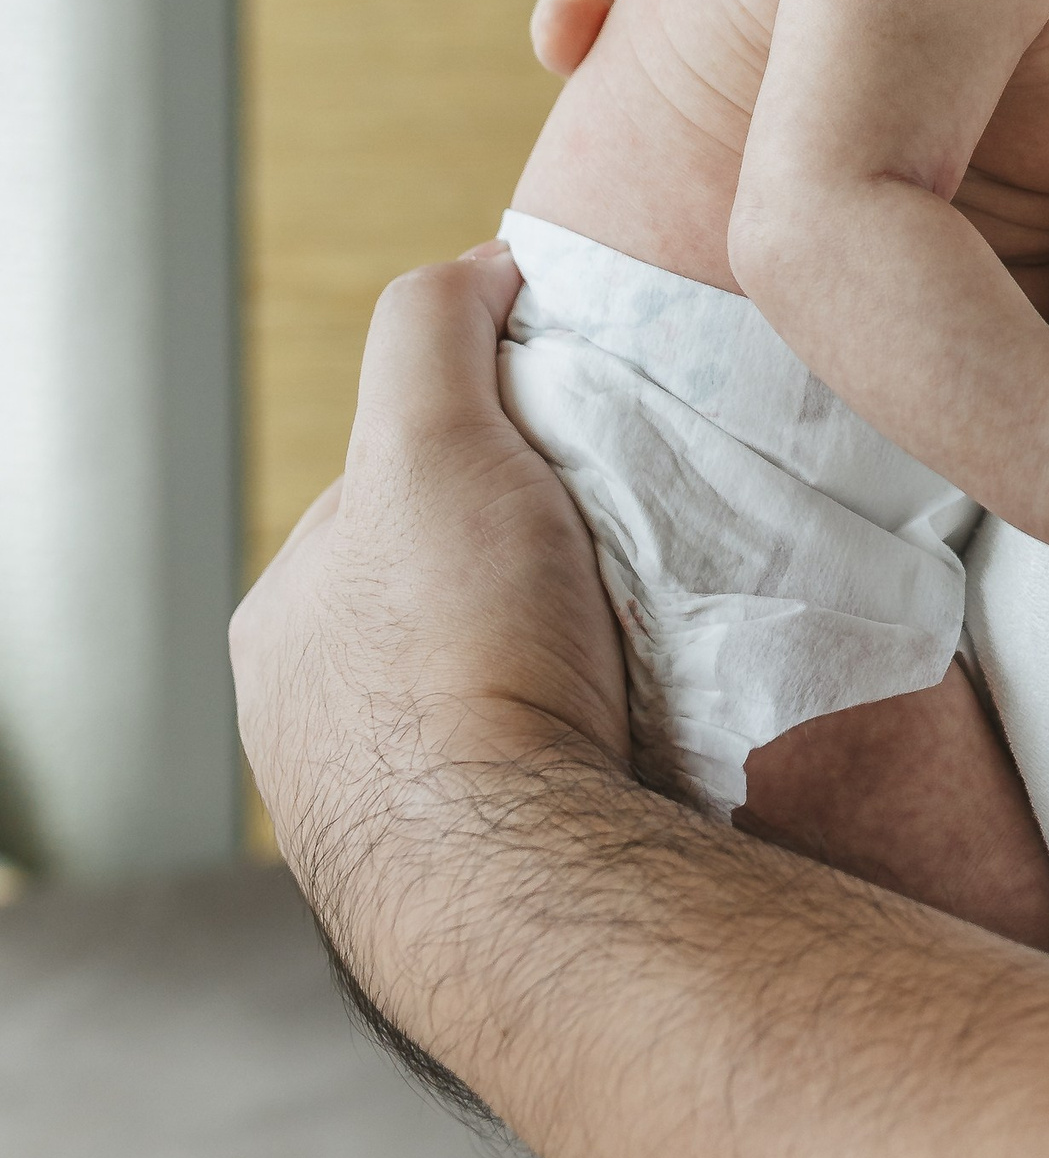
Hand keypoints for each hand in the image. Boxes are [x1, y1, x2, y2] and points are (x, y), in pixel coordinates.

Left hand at [230, 246, 628, 955]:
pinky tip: (648, 723)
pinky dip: (606, 734)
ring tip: (651, 640)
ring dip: (581, 653)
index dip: (495, 448)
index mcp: (287, 632)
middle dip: (541, 562)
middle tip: (629, 548)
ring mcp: (403, 818)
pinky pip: (559, 768)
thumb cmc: (465, 655)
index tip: (574, 456)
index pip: (403, 491)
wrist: (534, 878)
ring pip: (515, 680)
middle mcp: (324, 733)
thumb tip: (485, 271)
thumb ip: (435, 332)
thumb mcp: (430, 441)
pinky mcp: (490, 885)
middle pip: (463, 588)